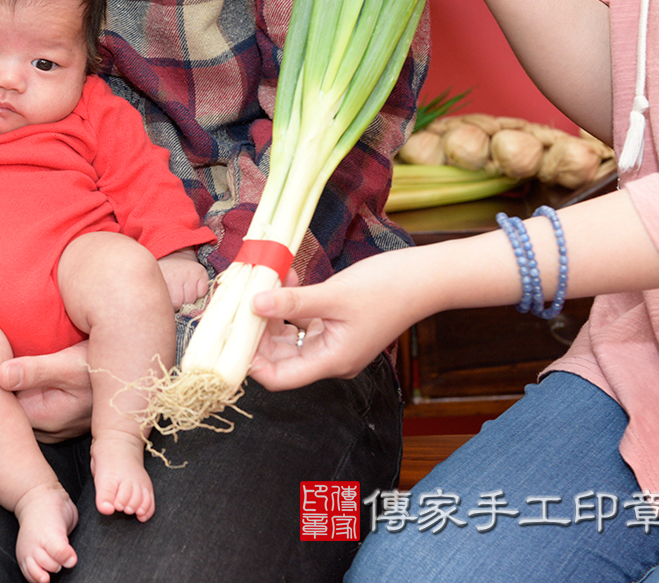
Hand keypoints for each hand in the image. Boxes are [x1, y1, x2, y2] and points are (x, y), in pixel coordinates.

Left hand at [0, 342, 93, 442]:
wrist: (130, 371)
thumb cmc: (102, 365)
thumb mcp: (69, 364)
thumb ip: (34, 370)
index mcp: (46, 419)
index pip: (2, 416)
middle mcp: (49, 430)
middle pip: (10, 417)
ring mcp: (55, 427)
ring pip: (21, 414)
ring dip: (12, 397)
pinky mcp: (59, 418)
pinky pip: (32, 410)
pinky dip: (24, 397)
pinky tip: (20, 379)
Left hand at [157, 249, 209, 309]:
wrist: (173, 255)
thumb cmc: (163, 274)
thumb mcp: (156, 283)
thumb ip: (157, 297)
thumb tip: (162, 313)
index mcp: (163, 279)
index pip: (170, 304)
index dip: (169, 306)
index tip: (167, 303)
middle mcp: (176, 276)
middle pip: (181, 303)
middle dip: (178, 303)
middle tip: (175, 296)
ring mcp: (190, 274)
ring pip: (192, 299)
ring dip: (188, 299)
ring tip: (183, 291)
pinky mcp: (201, 272)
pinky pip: (202, 292)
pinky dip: (199, 293)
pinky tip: (192, 287)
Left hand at [246, 250, 429, 391]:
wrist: (426, 278)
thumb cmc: (388, 289)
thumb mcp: (333, 295)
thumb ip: (292, 303)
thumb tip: (254, 304)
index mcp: (332, 361)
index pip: (279, 379)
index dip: (252, 363)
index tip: (232, 338)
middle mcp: (331, 358)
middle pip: (280, 358)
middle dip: (257, 334)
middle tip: (238, 306)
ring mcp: (334, 343)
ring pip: (289, 339)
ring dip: (271, 316)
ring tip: (260, 287)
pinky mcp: (336, 326)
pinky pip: (302, 323)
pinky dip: (289, 306)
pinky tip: (284, 280)